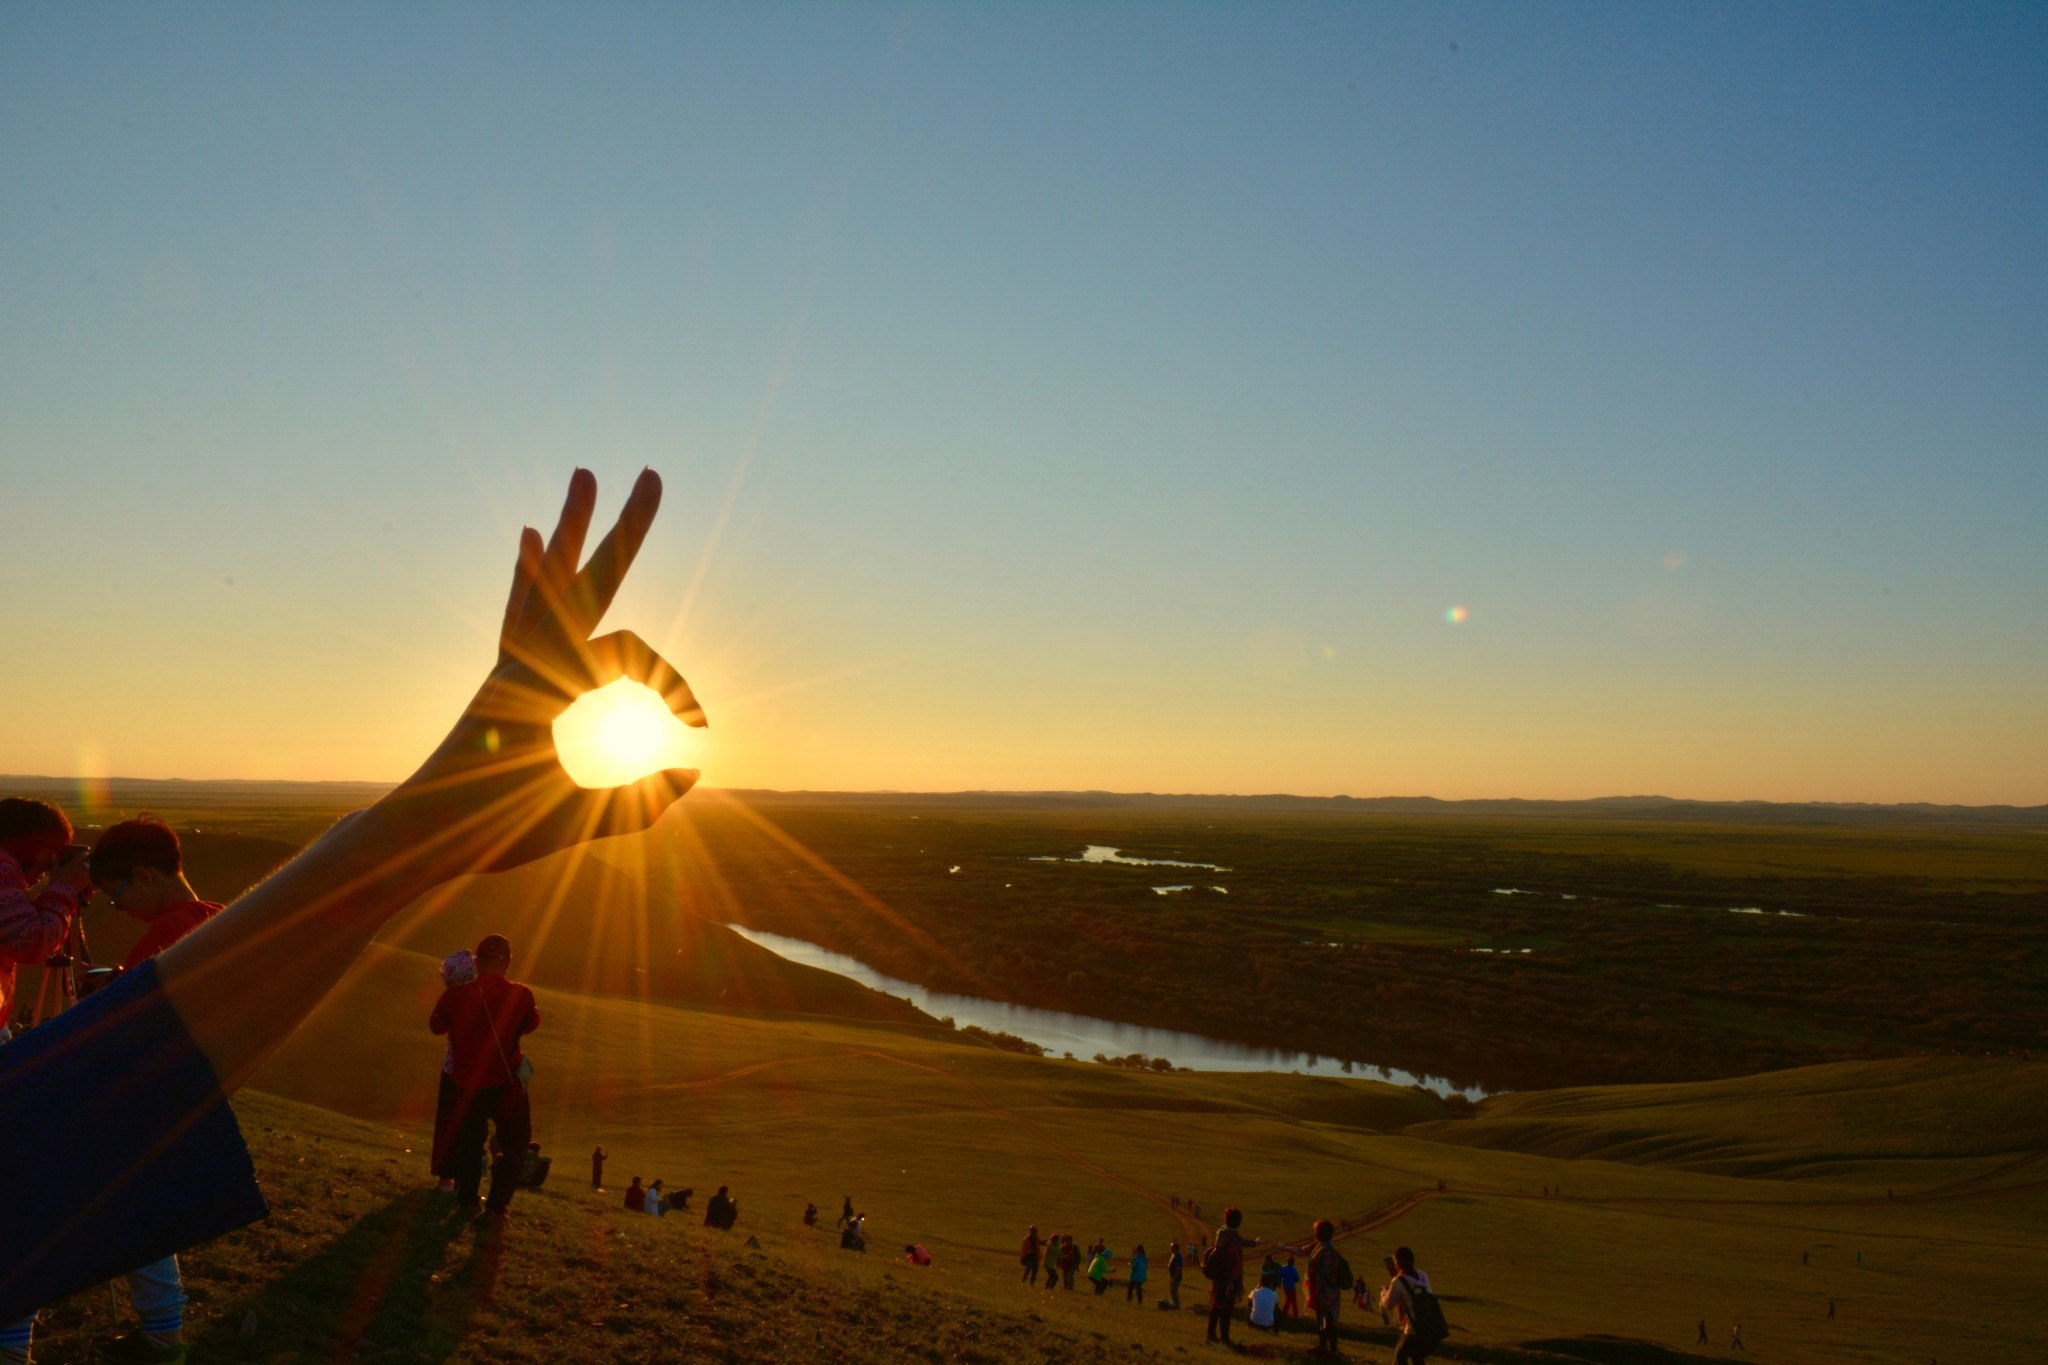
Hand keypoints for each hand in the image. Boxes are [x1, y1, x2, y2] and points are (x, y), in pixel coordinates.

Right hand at [46, 847, 90, 891]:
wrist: (62, 893)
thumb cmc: (57, 881)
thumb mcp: (54, 871)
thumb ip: (56, 862)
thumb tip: (55, 855)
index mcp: (73, 863)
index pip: (82, 855)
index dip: (85, 854)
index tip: (86, 853)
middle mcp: (81, 867)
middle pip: (89, 861)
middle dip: (89, 861)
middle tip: (88, 862)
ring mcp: (86, 874)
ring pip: (92, 868)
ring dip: (91, 868)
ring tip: (90, 869)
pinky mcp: (88, 881)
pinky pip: (93, 877)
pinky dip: (92, 876)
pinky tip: (91, 877)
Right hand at [374, 467, 705, 873]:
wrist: (424, 847)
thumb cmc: (493, 833)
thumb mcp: (589, 816)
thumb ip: (644, 803)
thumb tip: (697, 769)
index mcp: (558, 683)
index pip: (635, 654)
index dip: (678, 681)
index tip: (705, 721)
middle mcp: (535, 662)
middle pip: (589, 581)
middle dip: (624, 530)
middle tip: (651, 472)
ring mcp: (512, 668)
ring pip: (553, 586)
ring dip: (574, 529)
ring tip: (589, 472)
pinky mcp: (495, 688)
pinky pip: (514, 624)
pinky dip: (526, 582)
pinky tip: (534, 536)